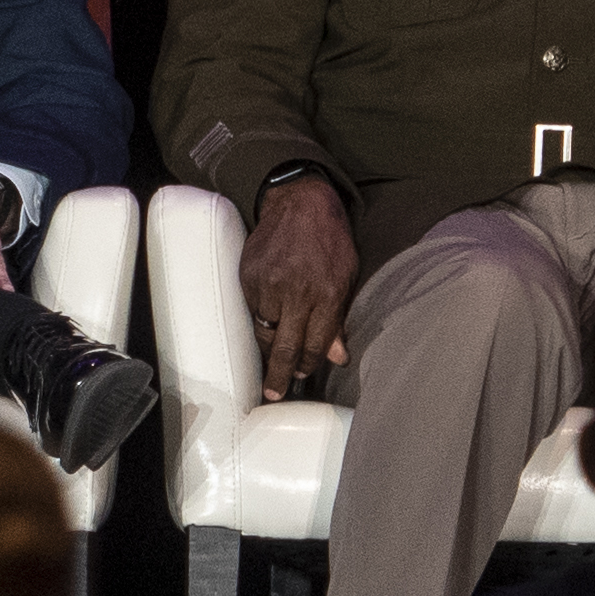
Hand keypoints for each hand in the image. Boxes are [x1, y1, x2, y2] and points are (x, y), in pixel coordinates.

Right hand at [240, 174, 359, 401]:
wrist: (300, 202)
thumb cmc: (330, 239)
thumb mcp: (346, 275)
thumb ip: (338, 317)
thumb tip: (338, 356)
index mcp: (326, 294)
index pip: (314, 344)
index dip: (307, 364)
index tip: (302, 376)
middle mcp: (296, 293)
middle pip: (285, 347)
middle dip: (279, 376)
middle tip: (273, 393)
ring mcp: (268, 285)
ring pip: (265, 332)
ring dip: (269, 348)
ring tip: (271, 360)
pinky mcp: (249, 277)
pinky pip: (252, 311)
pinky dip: (259, 320)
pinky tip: (266, 323)